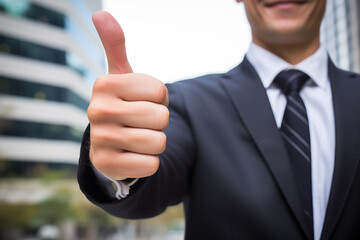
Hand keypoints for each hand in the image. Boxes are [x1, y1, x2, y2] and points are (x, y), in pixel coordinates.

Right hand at [87, 11, 168, 179]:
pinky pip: (151, 165)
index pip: (160, 91)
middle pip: (161, 117)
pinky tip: (133, 156)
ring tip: (138, 138)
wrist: (110, 143)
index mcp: (105, 85)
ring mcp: (100, 140)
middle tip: (142, 122)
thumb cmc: (123, 105)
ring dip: (155, 142)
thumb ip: (115, 46)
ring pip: (159, 142)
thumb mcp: (121, 76)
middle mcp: (97, 111)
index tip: (142, 101)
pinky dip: (149, 162)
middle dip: (159, 121)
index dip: (159, 98)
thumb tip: (100, 14)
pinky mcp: (107, 165)